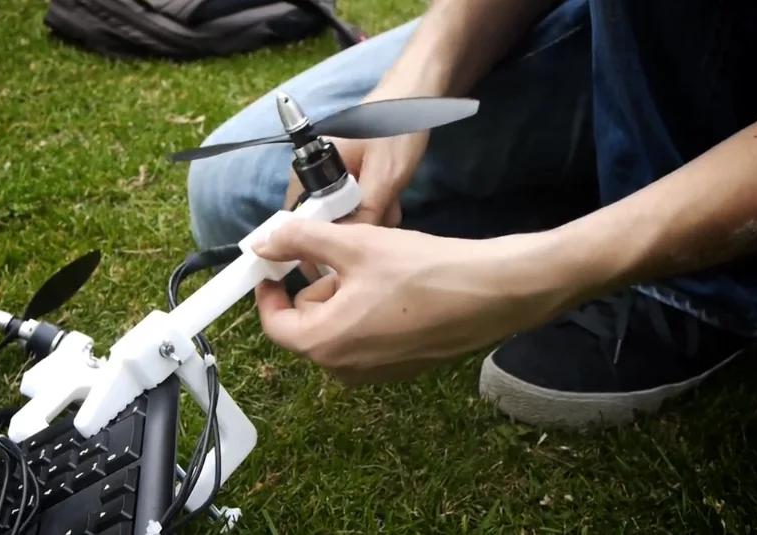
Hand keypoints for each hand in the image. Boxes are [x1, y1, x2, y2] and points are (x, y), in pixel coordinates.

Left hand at [250, 218, 574, 385]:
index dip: (269, 291)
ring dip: (345, 298)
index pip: (275, 324)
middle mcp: (345, 369)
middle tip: (344, 255)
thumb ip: (301, 241)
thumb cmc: (423, 270)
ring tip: (377, 269)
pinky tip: (398, 289)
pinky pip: (366, 340)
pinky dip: (369, 313)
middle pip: (308, 326)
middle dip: (318, 288)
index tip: (274, 265)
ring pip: (339, 331)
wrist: (493, 293)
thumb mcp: (355, 245)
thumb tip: (263, 242)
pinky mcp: (401, 369)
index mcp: (325, 344)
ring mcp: (375, 373)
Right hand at [283, 101, 429, 280]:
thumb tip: (349, 249)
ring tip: (391, 206)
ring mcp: (332, 177)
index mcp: (310, 170)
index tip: (339, 261)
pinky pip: (356, 205)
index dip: (317, 244)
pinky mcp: (350, 178)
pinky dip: (374, 207)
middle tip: (380, 219)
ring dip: (368, 217)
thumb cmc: (396, 128)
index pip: (300, 221)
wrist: (415, 96)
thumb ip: (366, 213)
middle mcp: (315, 175)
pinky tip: (392, 200)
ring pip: (343, 216)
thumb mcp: (384, 176)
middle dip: (353, 229)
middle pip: (324, 222)